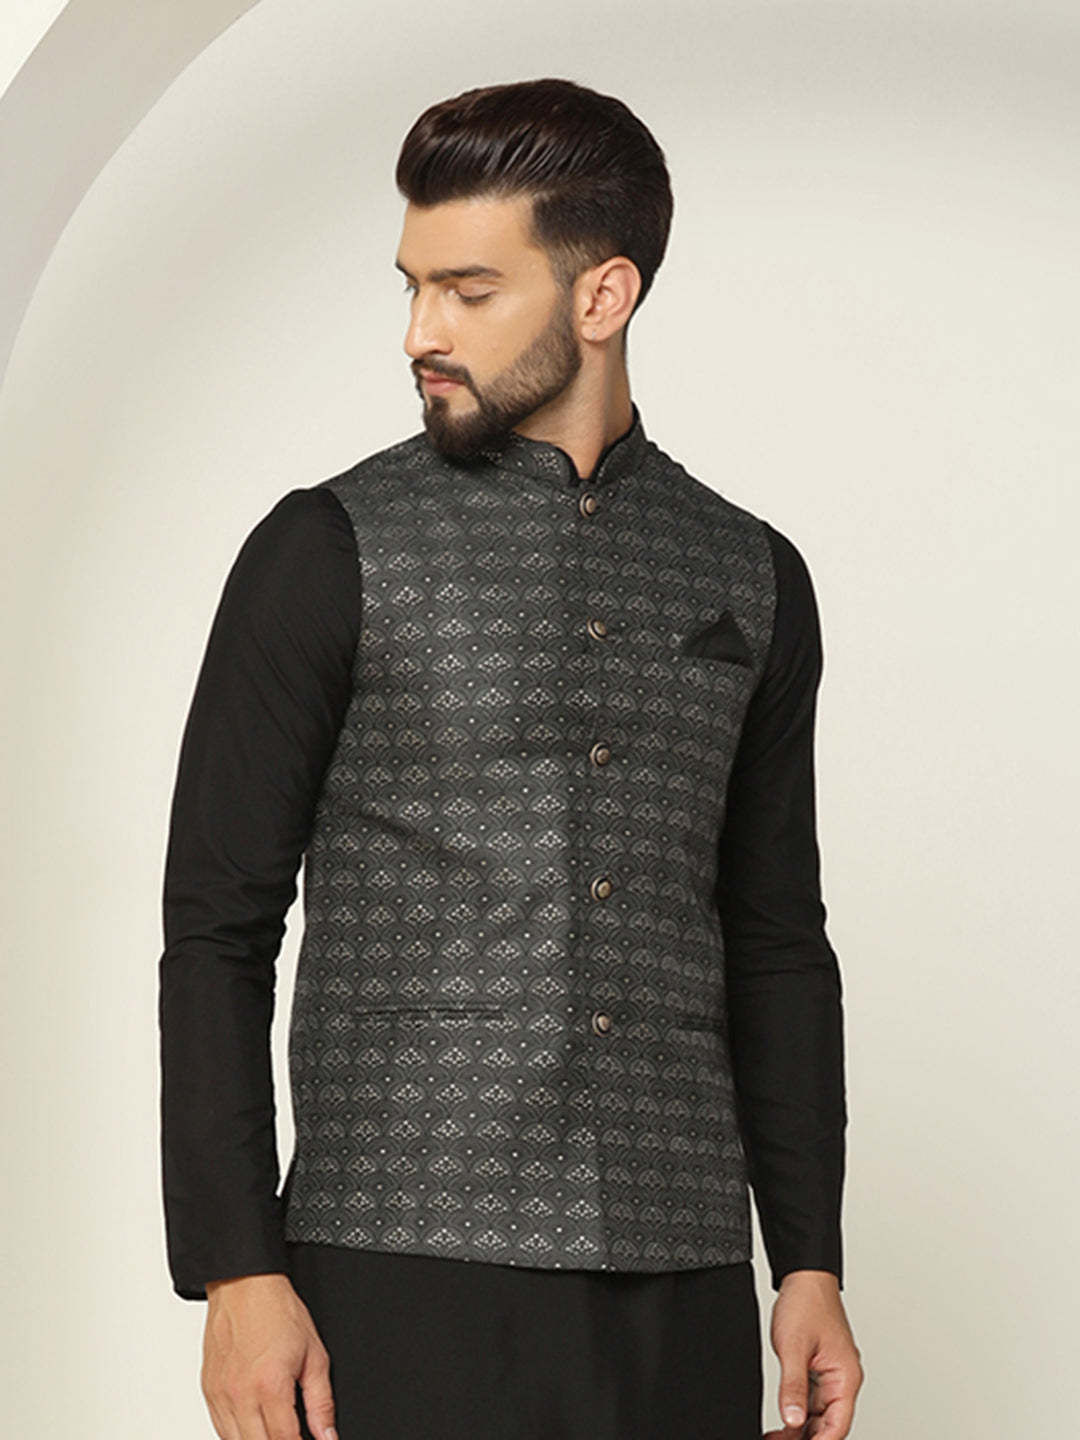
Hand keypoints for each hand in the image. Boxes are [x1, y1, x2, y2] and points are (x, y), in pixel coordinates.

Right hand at [202, 1272, 336, 1439]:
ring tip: (275, 1431)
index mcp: (270, 1387)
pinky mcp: (208, 1392)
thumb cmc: (278, 1312)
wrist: (244, 1285)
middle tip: (291, 1434)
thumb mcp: (315, 1354)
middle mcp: (240, 1395)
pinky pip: (219, 1429)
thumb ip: (321, 1403)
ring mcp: (220, 1396)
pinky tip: (253, 1429)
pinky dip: (237, 1436)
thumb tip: (327, 1436)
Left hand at [762, 1269, 862, 1439]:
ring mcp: (831, 1374)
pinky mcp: (819, 1368)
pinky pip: (811, 1398)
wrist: (804, 1275)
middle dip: (805, 1438)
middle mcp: (842, 1379)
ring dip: (800, 1428)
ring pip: (819, 1414)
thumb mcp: (794, 1347)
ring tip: (775, 1437)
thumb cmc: (806, 1303)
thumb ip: (793, 1386)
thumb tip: (793, 1420)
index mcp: (845, 1377)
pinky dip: (798, 1411)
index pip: (837, 1426)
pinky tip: (782, 1421)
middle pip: (828, 1424)